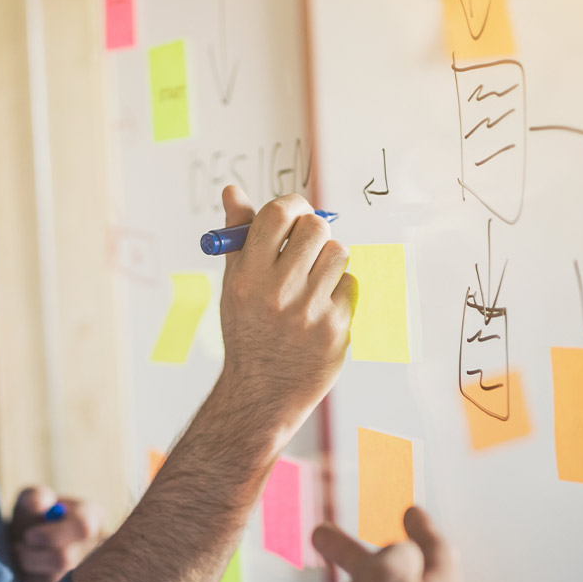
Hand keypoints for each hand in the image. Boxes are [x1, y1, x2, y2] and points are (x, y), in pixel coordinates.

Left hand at [8, 486, 103, 581]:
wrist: (26, 541)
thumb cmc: (32, 514)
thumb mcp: (32, 497)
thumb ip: (35, 497)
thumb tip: (39, 508)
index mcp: (91, 517)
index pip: (84, 527)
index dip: (53, 534)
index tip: (28, 536)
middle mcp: (95, 548)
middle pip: (64, 560)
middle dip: (32, 556)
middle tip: (15, 548)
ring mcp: (85, 575)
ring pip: (51, 581)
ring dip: (27, 569)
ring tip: (20, 556)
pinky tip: (27, 572)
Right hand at [212, 186, 355, 442]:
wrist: (262, 391)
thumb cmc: (247, 330)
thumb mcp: (233, 283)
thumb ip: (238, 236)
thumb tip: (232, 190)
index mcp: (247, 276)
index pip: (277, 214)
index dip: (292, 206)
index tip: (294, 214)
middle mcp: (278, 292)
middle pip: (316, 228)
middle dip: (314, 232)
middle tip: (306, 246)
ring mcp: (310, 311)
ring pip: (339, 253)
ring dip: (329, 260)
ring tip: (311, 281)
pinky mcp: (336, 327)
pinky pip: (350, 285)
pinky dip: (338, 291)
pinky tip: (319, 309)